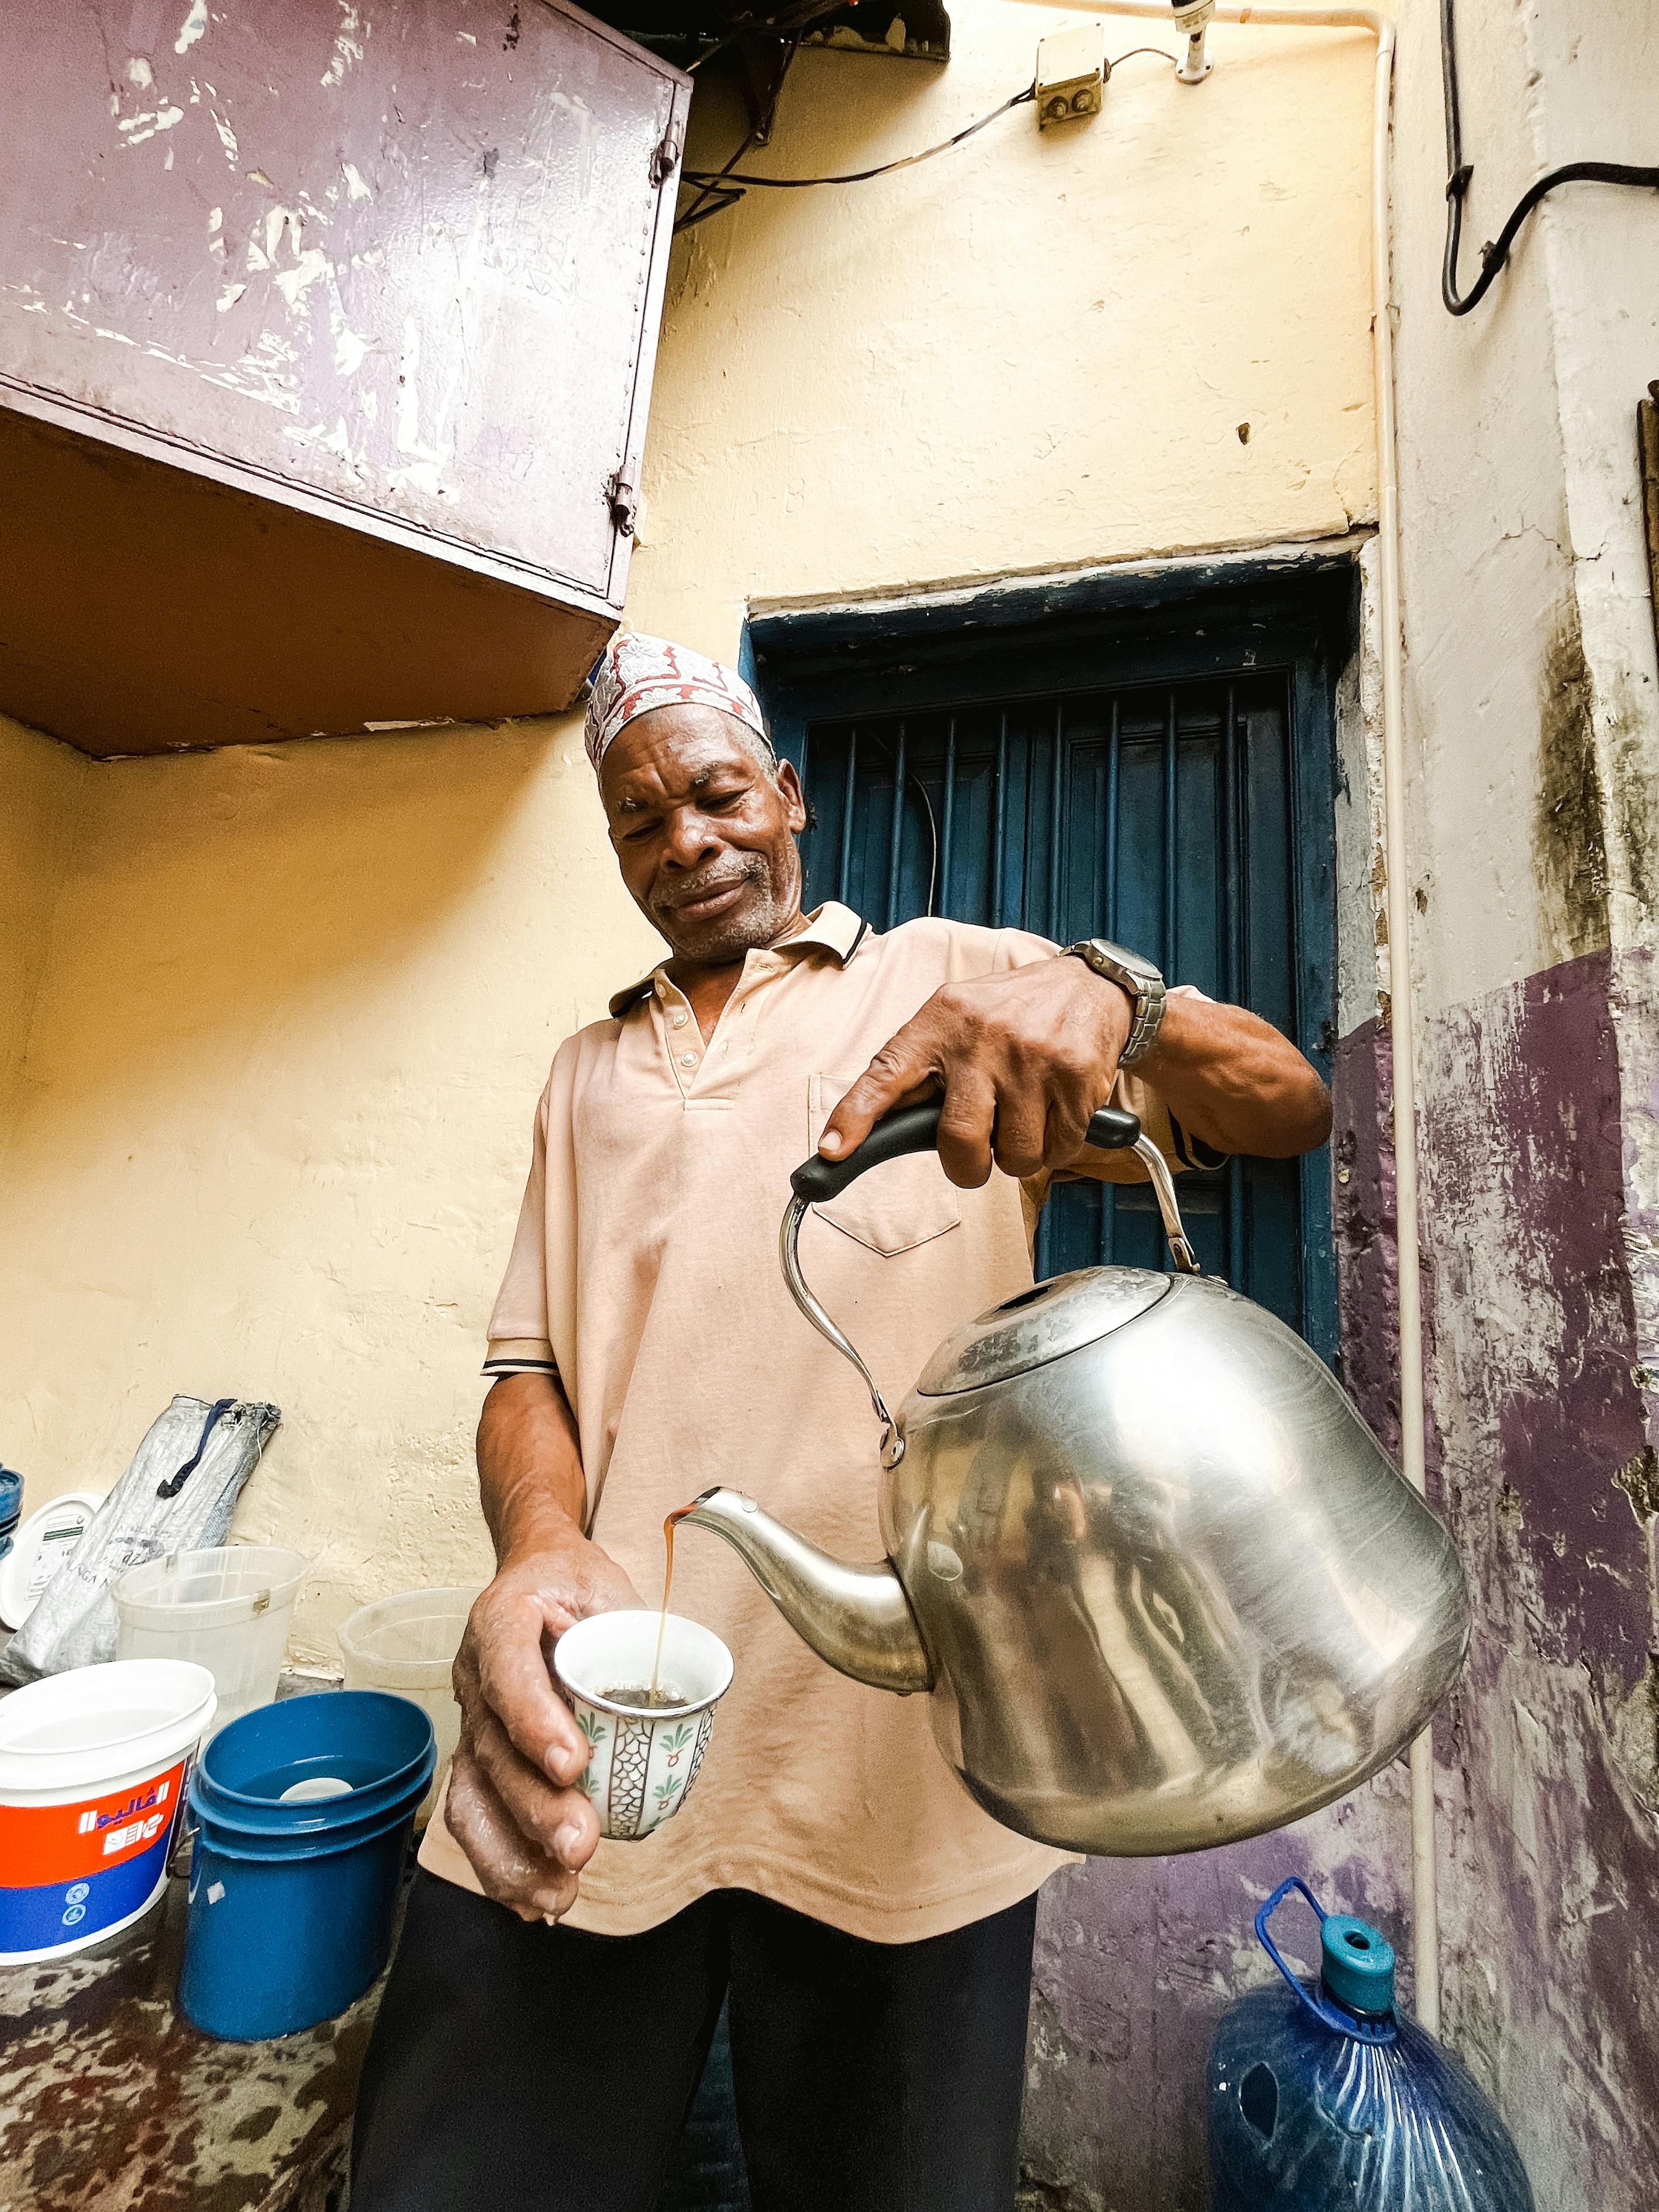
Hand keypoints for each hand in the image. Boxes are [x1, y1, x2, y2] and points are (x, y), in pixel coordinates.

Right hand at [446, 1538, 642, 1922]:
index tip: (573, 1763)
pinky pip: (477, 1814)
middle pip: (492, 1746)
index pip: (508, 1666)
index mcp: (503, 1618)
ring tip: (557, 1892)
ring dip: (513, 1850)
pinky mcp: (481, 1757)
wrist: (538, 1576)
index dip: (534, 1719)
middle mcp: (475, 1672)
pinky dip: (500, 1864)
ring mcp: (473, 1718)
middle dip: (534, 1805)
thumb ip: (633, 1634)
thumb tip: (678, 1697)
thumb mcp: (609, 1587)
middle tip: (580, 1843)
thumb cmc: (576, 1584)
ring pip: (475, 1792)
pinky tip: (531, 1901)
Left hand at [820, 955, 1131, 1187]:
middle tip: (975, 1157)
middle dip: (967, 1167)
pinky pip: (1060, 1148)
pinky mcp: (1075, 1077)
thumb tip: (870, 1131)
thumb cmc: (1009, 1013)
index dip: (856, 1116)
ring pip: (1015, 1156)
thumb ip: (920, 1067)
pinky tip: (1055, 1111)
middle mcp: (982, 1037)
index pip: (886, 1073)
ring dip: (1019, 1155)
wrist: (1088, 986)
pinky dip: (1056, 1145)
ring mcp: (1031, 1058)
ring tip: (1023, 1118)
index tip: (833, 1151)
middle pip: (959, 1141)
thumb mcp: (955, 1019)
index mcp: (940, 1020)